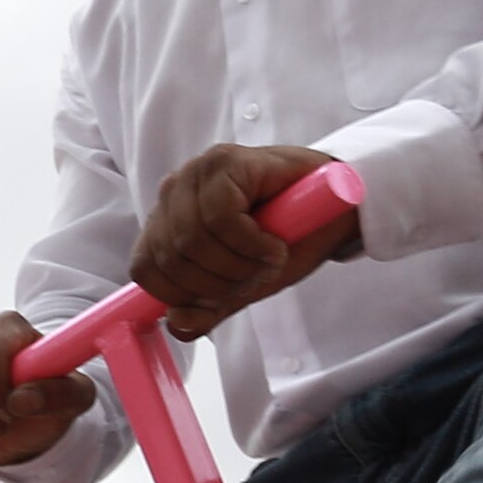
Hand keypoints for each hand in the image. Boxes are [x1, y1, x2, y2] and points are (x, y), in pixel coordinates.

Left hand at [126, 143, 354, 334]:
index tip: (224, 295)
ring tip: (270, 260)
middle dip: (219, 283)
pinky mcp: (226, 160)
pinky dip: (251, 244)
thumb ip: (208, 307)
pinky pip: (221, 218)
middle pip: (171, 259)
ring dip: (239, 265)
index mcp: (166, 221)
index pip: (144, 268)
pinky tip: (275, 245)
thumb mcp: (242, 285)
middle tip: (257, 277)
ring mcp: (197, 172)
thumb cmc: (286, 240)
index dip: (182, 295)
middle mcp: (174, 193)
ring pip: (193, 240)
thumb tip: (176, 322)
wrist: (337, 209)